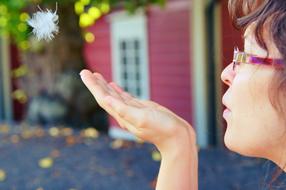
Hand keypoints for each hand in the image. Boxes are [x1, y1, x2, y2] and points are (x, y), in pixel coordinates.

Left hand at [80, 70, 195, 151]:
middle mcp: (124, 113)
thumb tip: (106, 100)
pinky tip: (113, 85)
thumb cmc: (162, 129)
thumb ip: (124, 110)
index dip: (93, 86)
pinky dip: (118, 90)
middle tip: (85, 71)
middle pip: (106, 96)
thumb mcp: (142, 118)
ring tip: (96, 75)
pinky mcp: (141, 108)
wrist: (177, 137)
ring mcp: (133, 110)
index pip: (103, 99)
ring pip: (115, 96)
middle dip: (95, 84)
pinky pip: (125, 98)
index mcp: (122, 115)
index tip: (83, 73)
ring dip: (105, 86)